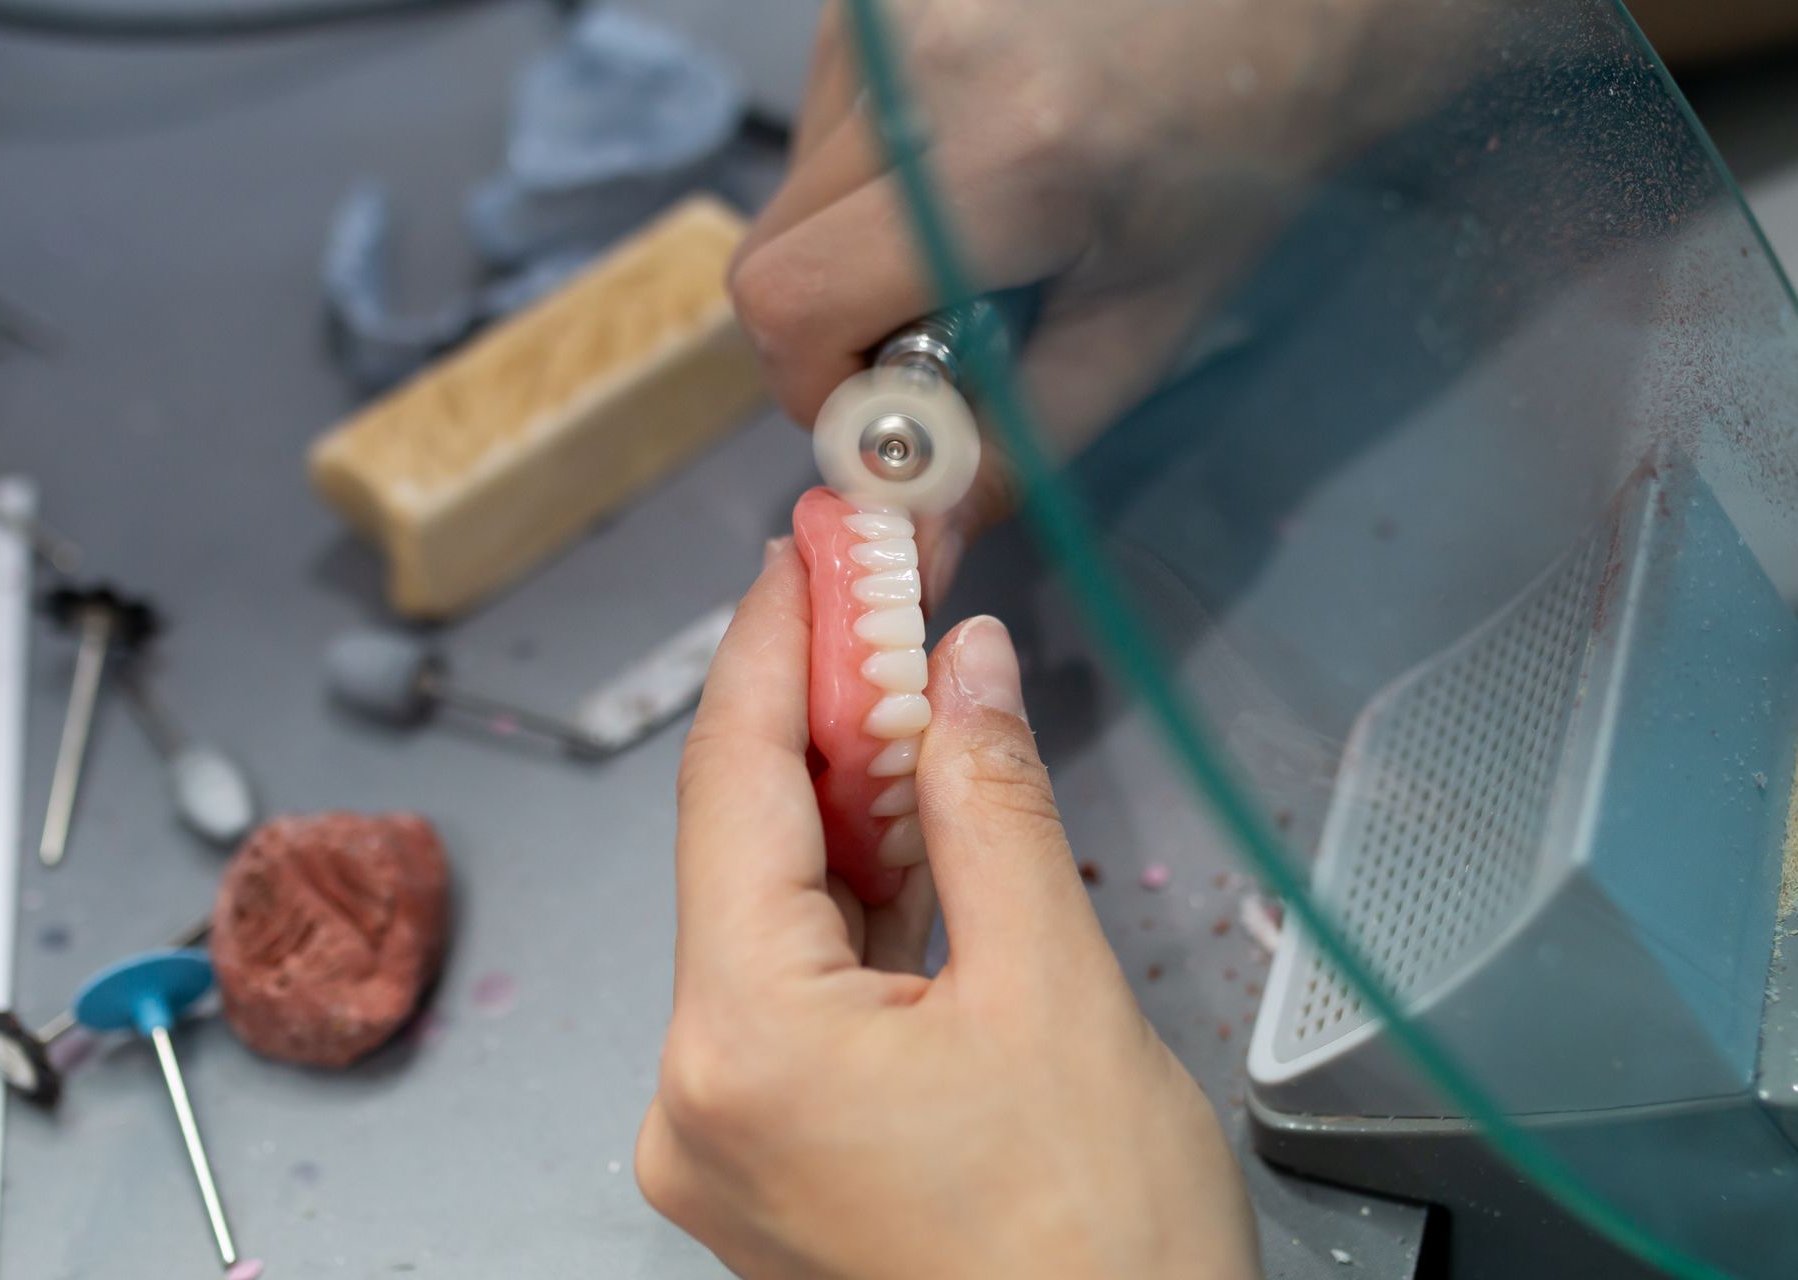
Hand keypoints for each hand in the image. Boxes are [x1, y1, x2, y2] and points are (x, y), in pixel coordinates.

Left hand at [636, 540, 1258, 1278]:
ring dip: (841, 799)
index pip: (732, 784)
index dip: (772, 645)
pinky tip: (904, 817)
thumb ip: (994, 808)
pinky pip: (795, 984)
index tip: (808, 552)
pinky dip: (852, 897)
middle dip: (816, 711)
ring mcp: (727, 1131)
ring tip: (903, 684)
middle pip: (741, 842)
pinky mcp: (773, 1151)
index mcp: (744, 1045)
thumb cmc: (1099, 1264)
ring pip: (769, 911)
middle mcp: (698, 1092)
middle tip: (874, 594)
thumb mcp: (1060, 996)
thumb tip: (963, 672)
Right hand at [731, 0, 1462, 600]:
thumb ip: (1021, 443)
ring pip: (792, 184)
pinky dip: (873, 169)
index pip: (792, 299)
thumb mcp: (1148, 325)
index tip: (891, 414)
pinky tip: (968, 152)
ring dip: (856, 239)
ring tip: (977, 223)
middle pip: (773, 249)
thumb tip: (921, 538)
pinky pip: (823, 115)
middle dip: (837, 325)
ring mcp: (884, 3)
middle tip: (942, 331)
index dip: (817, 387)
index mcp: (999, 158)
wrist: (1290, 2)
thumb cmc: (1245, 163)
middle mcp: (917, 61)